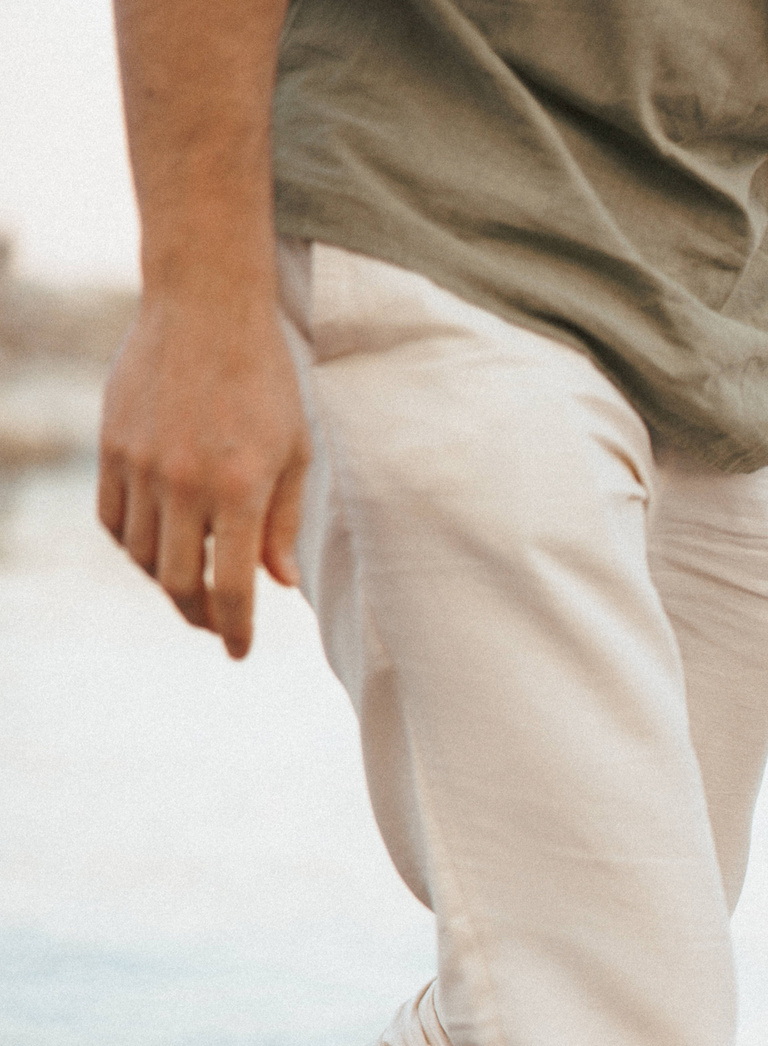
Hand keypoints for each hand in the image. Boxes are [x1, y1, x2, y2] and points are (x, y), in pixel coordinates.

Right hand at [97, 293, 309, 658]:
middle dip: (201, 617)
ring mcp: (140, 466)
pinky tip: (158, 547)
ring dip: (168, 582)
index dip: (235, 631)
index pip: (230, 588)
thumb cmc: (265, 381)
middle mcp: (183, 484)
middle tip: (218, 626)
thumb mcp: (294, 451)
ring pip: (143, 557)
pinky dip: (134, 547)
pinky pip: (113, 521)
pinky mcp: (111, 448)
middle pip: (179, 584)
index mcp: (239, 489)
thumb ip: (283, 522)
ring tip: (195, 582)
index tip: (240, 651)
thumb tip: (277, 585)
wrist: (204, 310)